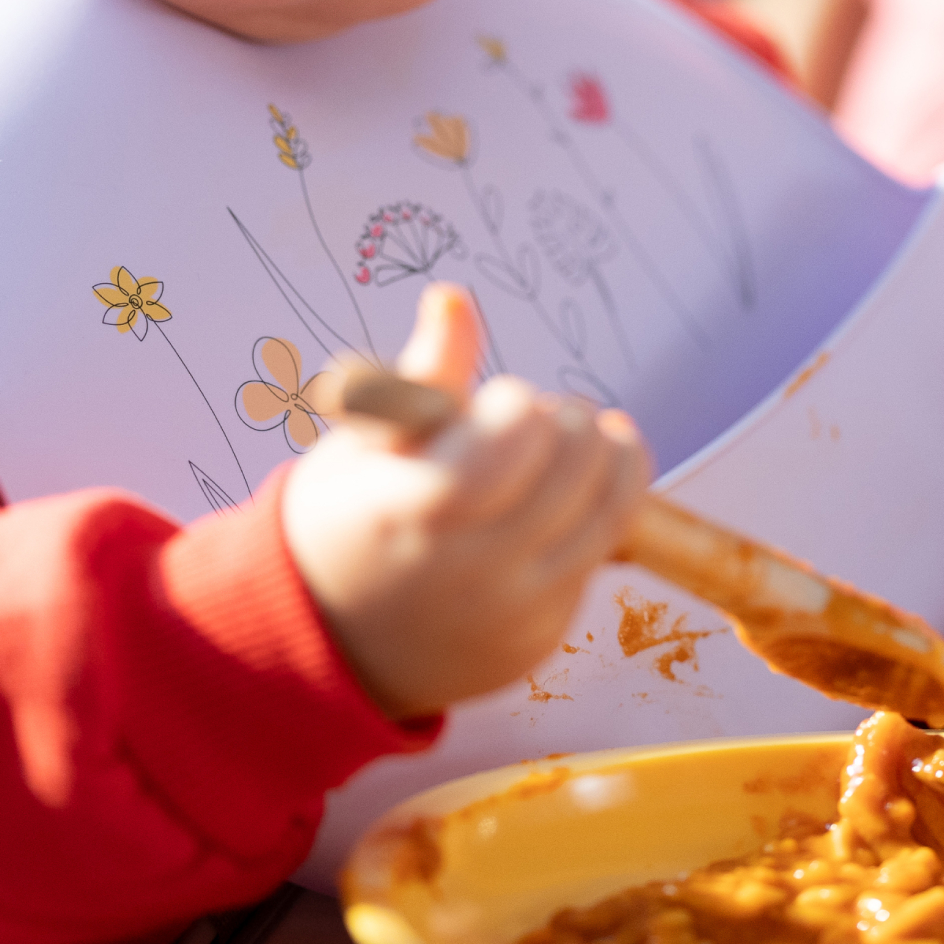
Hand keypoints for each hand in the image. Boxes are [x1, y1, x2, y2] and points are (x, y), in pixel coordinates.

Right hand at [282, 283, 650, 717]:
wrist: (334, 645)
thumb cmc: (346, 521)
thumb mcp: (364, 443)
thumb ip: (424, 376)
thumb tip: (455, 299)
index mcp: (411, 508)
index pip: (514, 439)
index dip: (521, 405)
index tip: (501, 400)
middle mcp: (470, 568)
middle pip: (576, 466)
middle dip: (567, 422)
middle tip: (535, 420)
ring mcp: (513, 609)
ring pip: (609, 509)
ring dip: (602, 456)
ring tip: (569, 442)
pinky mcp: (544, 635)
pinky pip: (601, 554)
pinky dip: (595, 510)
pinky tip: (563, 494)